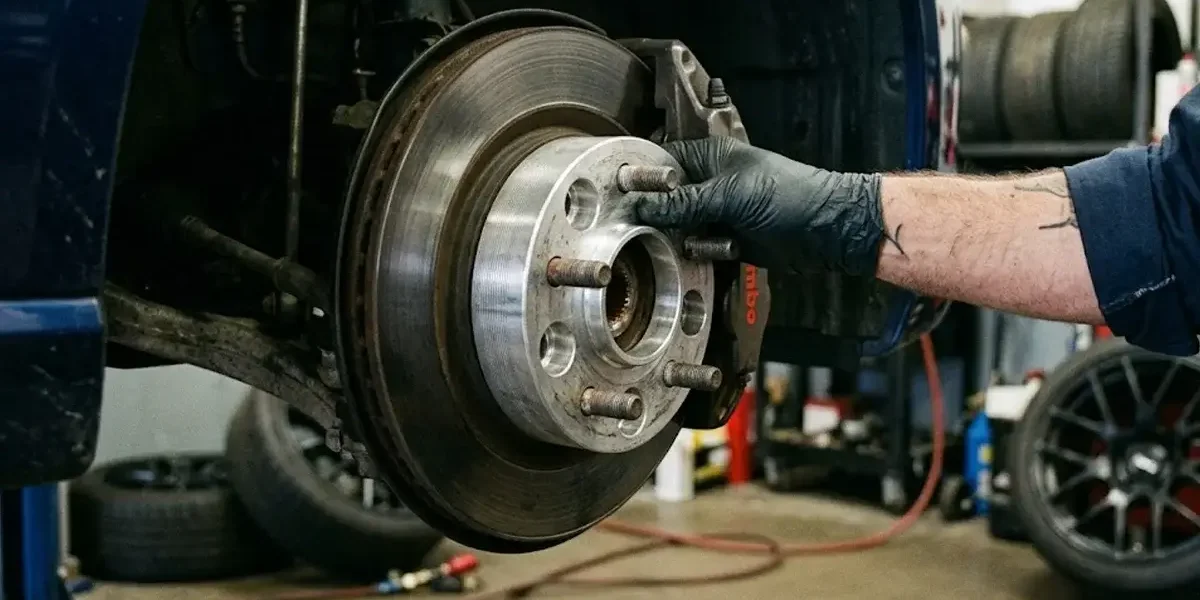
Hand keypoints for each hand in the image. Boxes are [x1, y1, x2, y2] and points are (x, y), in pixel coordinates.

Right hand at [634, 137, 884, 275]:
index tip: (621, 195)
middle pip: (665, 199)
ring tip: (707, 237)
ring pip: (679, 228)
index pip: (661, 162)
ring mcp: (718, 213)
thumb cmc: (789, 195)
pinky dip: (706, 252)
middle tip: (653, 226)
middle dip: (660, 215)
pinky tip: (726, 249)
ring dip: (686, 238)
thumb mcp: (729, 195)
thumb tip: (642, 205)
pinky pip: (699, 249)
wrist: (828, 230)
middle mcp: (709, 184)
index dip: (641, 178)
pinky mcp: (726, 240)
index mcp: (709, 157)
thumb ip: (682, 202)